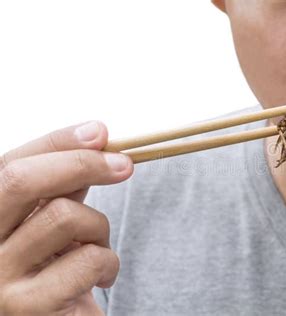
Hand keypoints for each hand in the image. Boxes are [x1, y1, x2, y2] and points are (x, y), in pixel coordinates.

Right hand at [0, 121, 132, 314]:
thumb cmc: (57, 274)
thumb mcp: (54, 226)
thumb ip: (62, 188)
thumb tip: (95, 138)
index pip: (10, 165)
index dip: (57, 143)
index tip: (99, 132)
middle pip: (21, 181)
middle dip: (82, 163)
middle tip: (124, 164)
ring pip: (64, 216)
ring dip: (99, 228)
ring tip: (98, 248)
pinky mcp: (27, 309)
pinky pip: (87, 259)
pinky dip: (109, 263)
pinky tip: (101, 278)